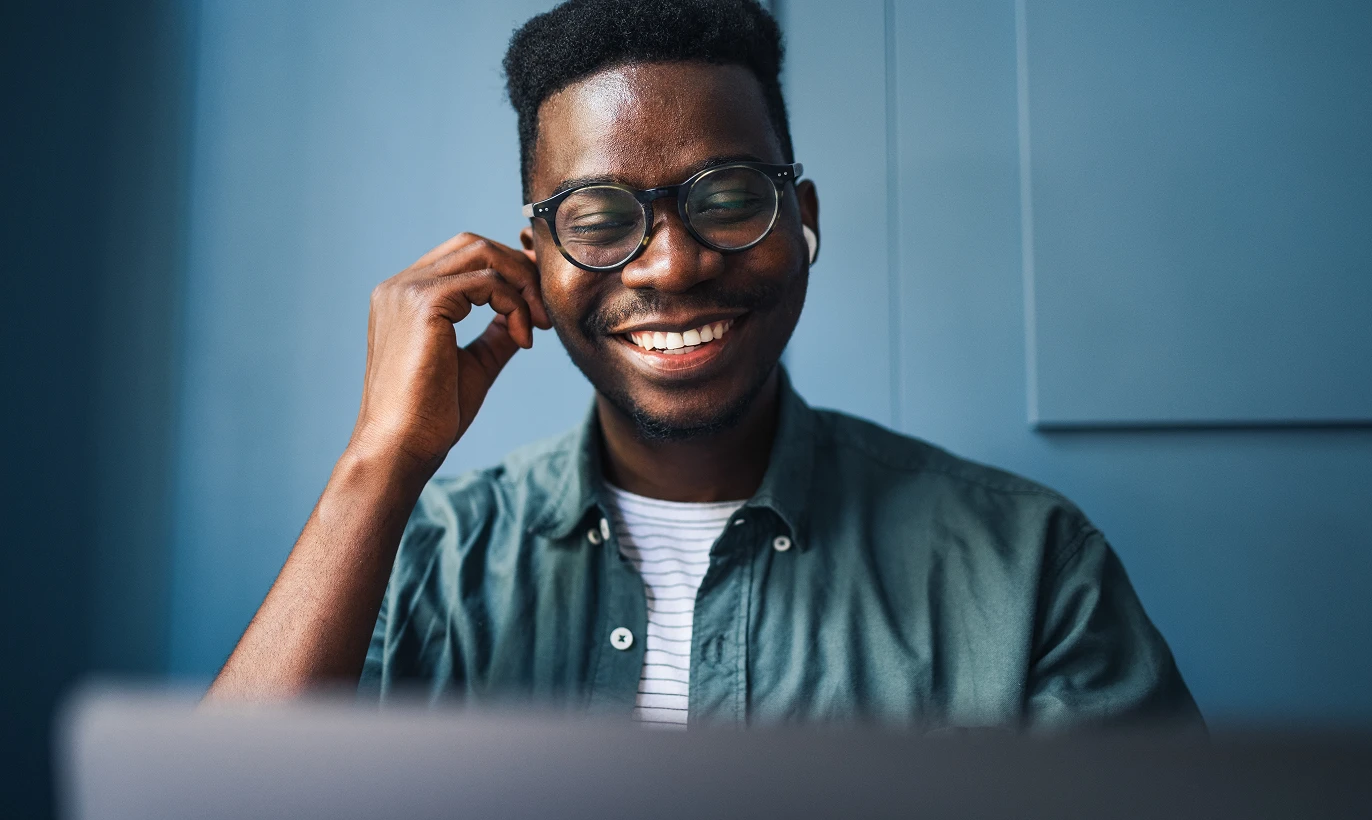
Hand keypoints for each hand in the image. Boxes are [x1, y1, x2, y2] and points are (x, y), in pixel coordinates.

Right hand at [346, 232, 551, 478]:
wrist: (401, 448)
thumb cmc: (431, 417)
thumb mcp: (474, 364)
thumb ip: (495, 333)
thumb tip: (524, 315)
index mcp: (404, 297)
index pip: (463, 257)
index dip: (508, 271)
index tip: (537, 306)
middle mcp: (400, 286)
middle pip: (474, 245)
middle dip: (519, 271)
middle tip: (543, 313)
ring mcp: (408, 290)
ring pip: (483, 253)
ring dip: (522, 284)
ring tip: (537, 326)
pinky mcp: (425, 303)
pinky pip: (487, 282)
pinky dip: (514, 305)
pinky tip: (522, 340)